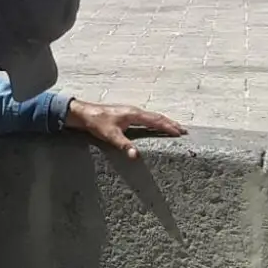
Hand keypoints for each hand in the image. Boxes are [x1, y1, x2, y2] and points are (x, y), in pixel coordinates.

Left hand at [64, 100, 186, 159]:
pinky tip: (155, 128)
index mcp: (134, 114)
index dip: (169, 126)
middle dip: (171, 124)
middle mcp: (134, 111)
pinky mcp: (126, 115)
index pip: (156, 120)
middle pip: (157, 117)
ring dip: (164, 123)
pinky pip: (145, 119)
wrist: (83, 114)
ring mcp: (131, 112)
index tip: (180, 132)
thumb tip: (136, 155)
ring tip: (174, 129)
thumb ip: (124, 145)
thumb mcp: (110, 135)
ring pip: (152, 117)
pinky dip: (155, 123)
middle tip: (184, 131)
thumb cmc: (97, 122)